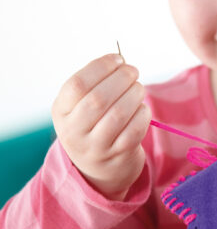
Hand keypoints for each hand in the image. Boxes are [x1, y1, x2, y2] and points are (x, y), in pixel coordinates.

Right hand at [52, 54, 150, 199]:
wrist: (99, 170)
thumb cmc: (94, 127)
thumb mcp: (81, 108)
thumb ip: (95, 85)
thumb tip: (121, 62)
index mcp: (61, 112)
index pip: (77, 84)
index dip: (100, 67)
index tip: (118, 58)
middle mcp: (74, 132)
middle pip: (99, 98)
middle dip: (121, 79)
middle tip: (133, 71)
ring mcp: (96, 147)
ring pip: (119, 114)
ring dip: (134, 94)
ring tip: (139, 88)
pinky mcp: (118, 156)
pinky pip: (135, 130)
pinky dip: (143, 114)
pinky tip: (142, 108)